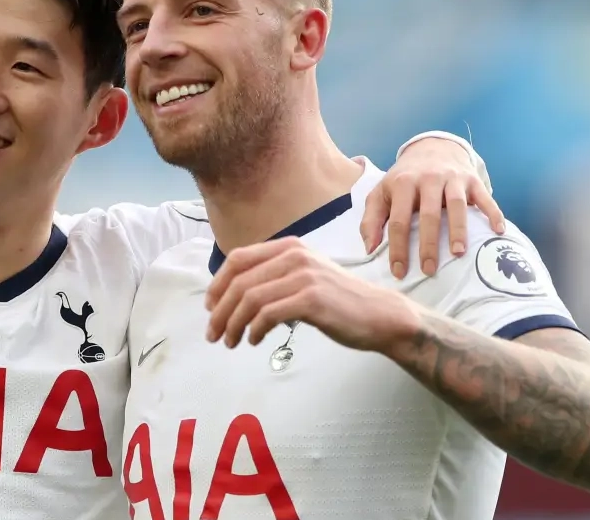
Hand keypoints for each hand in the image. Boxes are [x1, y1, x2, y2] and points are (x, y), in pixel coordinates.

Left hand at [206, 237, 416, 350]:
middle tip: (213, 334)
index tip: (209, 307)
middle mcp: (294, 256)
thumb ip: (275, 277)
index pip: (237, 259)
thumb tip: (235, 295)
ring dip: (233, 324)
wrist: (379, 315)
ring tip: (231, 342)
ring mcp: (303, 276)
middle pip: (239, 282)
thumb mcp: (304, 277)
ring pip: (250, 300)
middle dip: (220, 311)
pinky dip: (254, 330)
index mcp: (289, 247)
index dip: (217, 284)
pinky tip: (253, 340)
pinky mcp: (311, 299)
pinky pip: (268, 314)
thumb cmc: (339, 301)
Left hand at [360, 137, 503, 277]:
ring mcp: (452, 178)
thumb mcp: (380, 193)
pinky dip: (493, 213)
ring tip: (459, 253)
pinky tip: (497, 231)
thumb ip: (371, 220)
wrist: (431, 148)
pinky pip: (485, 197)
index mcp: (402, 184)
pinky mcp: (473, 179)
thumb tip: (370, 249)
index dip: (398, 247)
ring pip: (457, 205)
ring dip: (459, 230)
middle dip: (428, 244)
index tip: (399, 271)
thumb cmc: (403, 179)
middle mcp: (428, 179)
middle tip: (429, 270)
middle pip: (429, 215)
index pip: (399, 220)